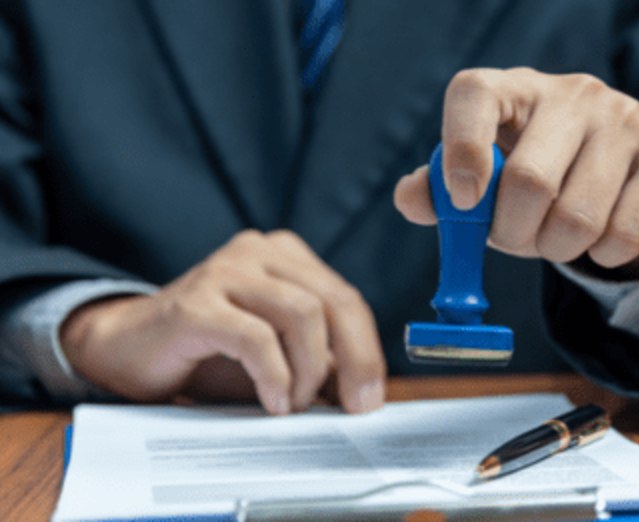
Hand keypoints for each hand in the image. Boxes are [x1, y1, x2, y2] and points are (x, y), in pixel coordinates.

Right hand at [60, 230, 385, 414]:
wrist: (126, 350)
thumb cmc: (208, 354)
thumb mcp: (277, 356)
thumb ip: (318, 363)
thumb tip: (365, 393)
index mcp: (285, 256)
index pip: (346, 299)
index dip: (366, 350)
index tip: (372, 397)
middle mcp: (258, 252)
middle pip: (334, 301)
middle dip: (355, 360)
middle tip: (356, 407)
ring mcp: (224, 272)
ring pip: (303, 313)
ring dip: (309, 369)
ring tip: (295, 404)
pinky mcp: (195, 304)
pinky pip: (255, 337)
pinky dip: (274, 375)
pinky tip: (273, 401)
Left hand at [394, 67, 638, 276]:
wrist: (619, 170)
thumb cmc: (534, 171)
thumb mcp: (483, 178)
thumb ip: (439, 191)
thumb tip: (413, 198)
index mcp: (514, 89)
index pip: (474, 96)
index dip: (460, 151)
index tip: (463, 201)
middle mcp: (572, 94)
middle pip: (530, 180)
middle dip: (513, 233)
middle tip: (515, 240)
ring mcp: (626, 119)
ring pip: (579, 217)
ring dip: (557, 249)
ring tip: (556, 239)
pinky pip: (626, 232)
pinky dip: (603, 255)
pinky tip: (599, 238)